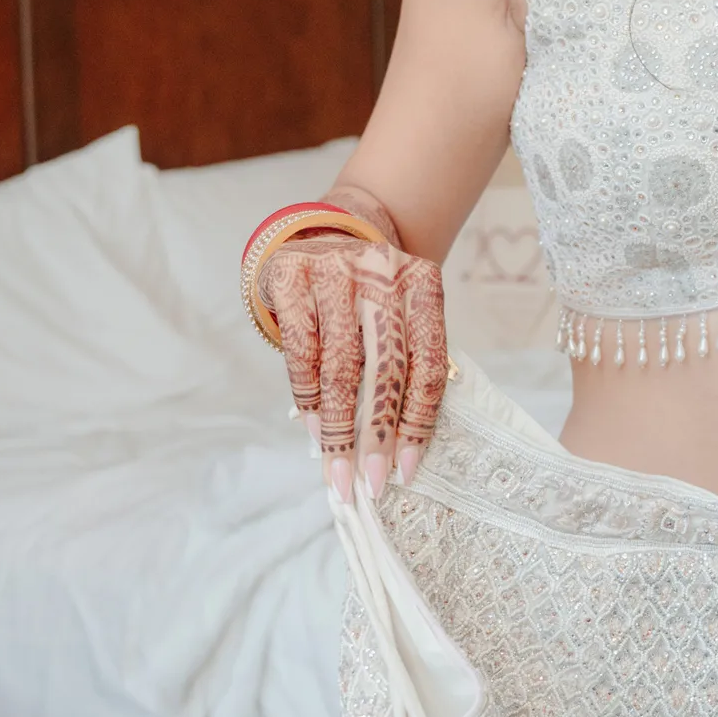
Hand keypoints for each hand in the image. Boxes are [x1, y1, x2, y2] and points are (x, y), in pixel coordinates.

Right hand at [261, 229, 448, 501]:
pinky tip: (312, 428)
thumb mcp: (400, 315)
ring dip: (336, 427)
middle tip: (370, 482)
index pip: (427, 363)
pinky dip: (306, 397)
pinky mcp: (290, 277)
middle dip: (377, 434)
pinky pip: (300, 352)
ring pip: (338, 366)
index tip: (407, 469)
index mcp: (423, 284)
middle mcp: (382, 273)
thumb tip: (396, 450)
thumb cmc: (371, 296)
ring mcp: (334, 271)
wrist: (325, 234)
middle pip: (385, 368)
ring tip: (336, 468)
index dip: (419, 421)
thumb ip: (404, 366)